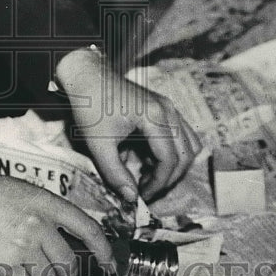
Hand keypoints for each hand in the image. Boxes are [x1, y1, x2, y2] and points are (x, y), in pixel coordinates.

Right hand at [0, 164, 113, 275]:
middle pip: (69, 263)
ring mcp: (23, 245)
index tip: (108, 264)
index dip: (103, 250)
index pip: (88, 228)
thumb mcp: (24, 193)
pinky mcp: (6, 264)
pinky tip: (6, 269)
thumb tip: (69, 241)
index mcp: (47, 203)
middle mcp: (39, 224)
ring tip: (21, 263)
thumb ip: (48, 213)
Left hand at [55, 48, 200, 202]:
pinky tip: (149, 160)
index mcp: (155, 117)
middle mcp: (168, 110)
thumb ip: (115, 173)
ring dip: (175, 166)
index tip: (142, 195)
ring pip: (189, 145)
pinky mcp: (164, 107)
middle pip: (186, 155)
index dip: (158, 183)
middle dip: (168, 178)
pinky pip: (182, 135)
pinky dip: (173, 152)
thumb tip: (132, 198)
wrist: (86, 76)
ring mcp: (169, 106)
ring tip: (149, 176)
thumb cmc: (90, 107)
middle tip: (146, 190)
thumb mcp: (98, 144)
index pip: (170, 160)